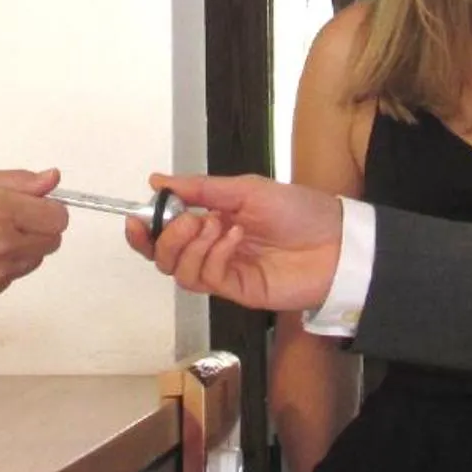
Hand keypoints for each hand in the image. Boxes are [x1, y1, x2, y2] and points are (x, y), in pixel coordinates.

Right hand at [0, 168, 67, 300]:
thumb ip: (17, 181)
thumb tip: (53, 179)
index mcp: (2, 210)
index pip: (59, 217)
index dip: (49, 208)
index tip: (33, 204)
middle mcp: (5, 245)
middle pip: (53, 241)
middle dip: (39, 228)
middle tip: (9, 218)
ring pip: (35, 260)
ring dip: (23, 247)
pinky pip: (13, 276)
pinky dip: (4, 265)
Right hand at [126, 172, 343, 313]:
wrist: (336, 242)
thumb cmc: (299, 210)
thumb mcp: (246, 188)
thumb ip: (201, 187)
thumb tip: (158, 180)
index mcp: (212, 220)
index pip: (166, 231)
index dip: (145, 229)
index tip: (135, 219)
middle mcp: (212, 248)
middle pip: (164, 256)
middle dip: (166, 237)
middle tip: (190, 219)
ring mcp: (224, 270)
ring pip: (179, 270)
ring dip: (191, 245)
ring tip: (218, 225)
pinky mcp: (237, 290)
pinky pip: (205, 278)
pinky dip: (212, 255)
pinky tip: (234, 239)